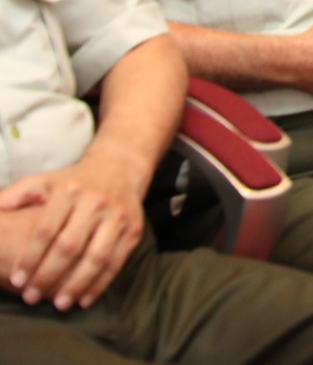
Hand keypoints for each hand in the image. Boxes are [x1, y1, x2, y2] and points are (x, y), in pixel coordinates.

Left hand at [0, 157, 143, 310]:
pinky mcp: (134, 229)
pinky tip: (84, 299)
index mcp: (70, 191)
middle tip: (32, 297)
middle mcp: (96, 202)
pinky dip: (101, 284)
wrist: (120, 169)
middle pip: (70, 246)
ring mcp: (118, 216)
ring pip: (96, 257)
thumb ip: (17, 195)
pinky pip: (117, 261)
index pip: (46, 229)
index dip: (30, 257)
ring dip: (77, 284)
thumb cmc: (74, 183)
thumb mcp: (44, 181)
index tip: (17, 279)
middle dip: (49, 275)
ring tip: (59, 304)